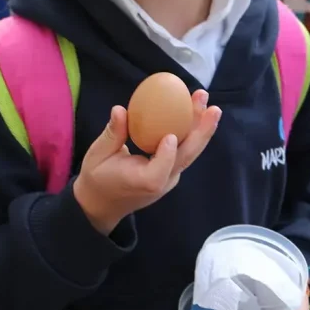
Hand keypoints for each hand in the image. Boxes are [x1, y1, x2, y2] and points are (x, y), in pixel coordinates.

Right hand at [74, 90, 220, 234]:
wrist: (103, 202)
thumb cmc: (98, 178)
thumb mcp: (98, 155)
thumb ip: (112, 134)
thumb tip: (120, 110)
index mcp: (144, 181)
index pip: (160, 169)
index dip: (167, 153)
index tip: (171, 135)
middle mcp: (163, 182)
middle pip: (186, 157)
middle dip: (201, 131)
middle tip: (212, 108)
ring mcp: (170, 178)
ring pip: (190, 154)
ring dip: (202, 129)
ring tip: (211, 106)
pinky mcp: (172, 173)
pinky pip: (185, 153)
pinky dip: (193, 133)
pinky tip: (198, 113)